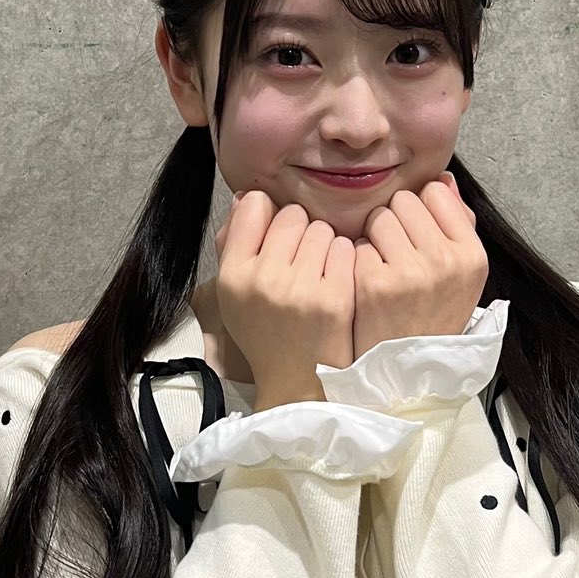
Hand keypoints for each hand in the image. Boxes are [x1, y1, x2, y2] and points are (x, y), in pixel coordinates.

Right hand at [211, 192, 357, 385]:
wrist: (298, 381)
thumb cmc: (266, 331)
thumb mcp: (236, 292)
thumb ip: (237, 241)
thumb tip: (248, 196)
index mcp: (234, 275)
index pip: (253, 207)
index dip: (269, 214)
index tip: (276, 234)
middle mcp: (264, 279)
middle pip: (292, 215)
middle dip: (301, 231)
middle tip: (302, 259)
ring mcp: (300, 289)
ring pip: (321, 229)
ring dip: (324, 244)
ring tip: (318, 271)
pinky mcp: (335, 298)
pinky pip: (344, 248)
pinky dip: (343, 259)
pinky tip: (336, 280)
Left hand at [351, 172, 487, 359]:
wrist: (409, 374)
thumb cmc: (434, 314)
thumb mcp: (461, 273)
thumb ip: (457, 222)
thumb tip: (442, 178)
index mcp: (472, 255)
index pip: (435, 192)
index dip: (421, 210)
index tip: (420, 236)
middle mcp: (444, 260)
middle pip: (404, 201)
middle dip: (396, 221)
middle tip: (398, 254)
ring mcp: (409, 272)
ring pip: (378, 218)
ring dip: (374, 238)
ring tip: (384, 268)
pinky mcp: (373, 284)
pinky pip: (357, 245)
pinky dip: (357, 262)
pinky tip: (368, 285)